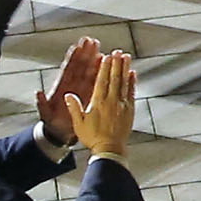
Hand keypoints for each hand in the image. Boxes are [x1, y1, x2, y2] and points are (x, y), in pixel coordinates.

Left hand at [36, 36, 107, 144]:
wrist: (61, 132)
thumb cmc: (52, 123)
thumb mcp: (45, 114)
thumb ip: (42, 103)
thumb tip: (38, 92)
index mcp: (62, 87)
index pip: (68, 69)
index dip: (73, 58)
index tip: (77, 46)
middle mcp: (72, 85)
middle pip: (80, 65)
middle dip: (85, 53)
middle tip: (91, 40)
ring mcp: (81, 88)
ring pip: (89, 70)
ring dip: (94, 58)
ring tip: (100, 46)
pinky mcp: (89, 94)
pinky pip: (96, 81)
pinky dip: (100, 72)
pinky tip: (105, 63)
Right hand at [66, 45, 138, 159]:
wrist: (110, 149)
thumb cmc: (92, 137)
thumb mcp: (79, 123)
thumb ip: (74, 108)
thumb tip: (67, 94)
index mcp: (98, 103)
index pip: (102, 81)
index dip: (104, 67)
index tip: (106, 56)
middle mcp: (112, 101)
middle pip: (115, 78)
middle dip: (116, 64)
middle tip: (118, 51)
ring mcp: (123, 105)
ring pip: (124, 83)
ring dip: (125, 68)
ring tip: (126, 56)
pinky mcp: (130, 110)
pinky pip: (132, 92)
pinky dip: (132, 82)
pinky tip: (132, 73)